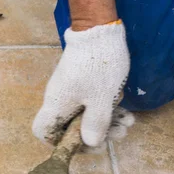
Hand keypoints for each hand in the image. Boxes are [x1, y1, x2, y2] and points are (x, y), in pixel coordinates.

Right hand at [33, 22, 130, 147]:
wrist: (99, 29)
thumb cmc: (97, 66)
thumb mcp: (101, 99)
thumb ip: (95, 124)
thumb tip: (90, 143)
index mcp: (57, 106)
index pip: (44, 132)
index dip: (61, 144)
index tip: (83, 143)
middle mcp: (60, 100)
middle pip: (71, 128)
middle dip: (97, 135)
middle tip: (118, 133)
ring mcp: (72, 91)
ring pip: (86, 117)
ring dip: (108, 123)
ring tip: (129, 122)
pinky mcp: (84, 84)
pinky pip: (93, 104)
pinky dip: (108, 110)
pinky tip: (127, 111)